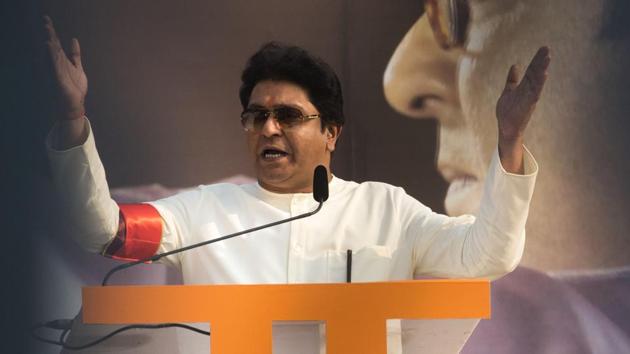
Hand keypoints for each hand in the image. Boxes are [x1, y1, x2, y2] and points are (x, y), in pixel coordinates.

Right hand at [44, 15, 87, 120]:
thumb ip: (75, 54)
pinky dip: (52, 57)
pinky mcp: (59, 79)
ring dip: (51, 44)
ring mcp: (57, 72)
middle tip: (46, 22)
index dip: (51, 32)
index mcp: (62, 61)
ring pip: (53, 55)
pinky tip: (50, 47)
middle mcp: (58, 65)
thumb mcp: (77, 67)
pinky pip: (55, 66)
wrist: (75, 104)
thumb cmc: (75, 87)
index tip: (46, 20)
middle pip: (53, 47)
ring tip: (49, 33)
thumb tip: (73, 39)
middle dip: (50, 35)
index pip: (55, 44)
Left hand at [495, 46, 549, 172]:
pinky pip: (535, 93)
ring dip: (542, 70)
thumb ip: (512, 79)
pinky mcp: (528, 105)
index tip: (544, 48)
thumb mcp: (509, 91)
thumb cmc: (508, 111)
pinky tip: (544, 75)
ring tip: (547, 58)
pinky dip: (539, 84)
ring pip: (537, 82)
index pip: (532, 70)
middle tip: (547, 48)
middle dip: (541, 61)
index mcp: (525, 87)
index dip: (537, 59)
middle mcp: (529, 91)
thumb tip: (515, 65)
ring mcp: (529, 98)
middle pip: (536, 73)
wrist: (506, 128)